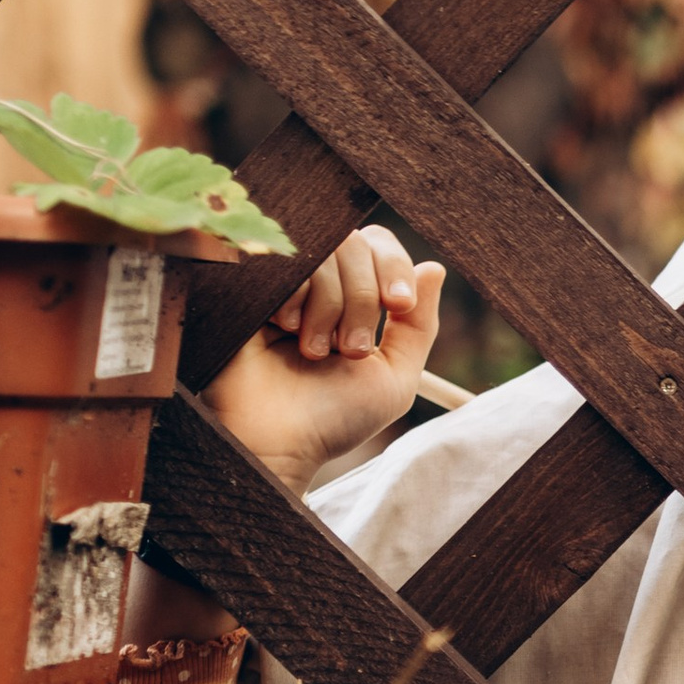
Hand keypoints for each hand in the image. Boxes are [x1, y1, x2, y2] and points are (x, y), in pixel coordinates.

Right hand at [201, 227, 445, 493]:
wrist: (276, 440)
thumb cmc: (333, 417)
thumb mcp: (393, 376)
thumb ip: (418, 325)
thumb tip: (435, 267)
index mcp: (352, 296)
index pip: (378, 244)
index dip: (394, 267)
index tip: (398, 304)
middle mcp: (316, 281)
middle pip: (355, 243)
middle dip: (363, 297)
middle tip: (350, 348)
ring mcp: (281, 279)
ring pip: (323, 252)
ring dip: (330, 306)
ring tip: (313, 350)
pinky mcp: (249, 282)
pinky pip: (286, 261)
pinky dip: (296, 297)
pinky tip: (282, 330)